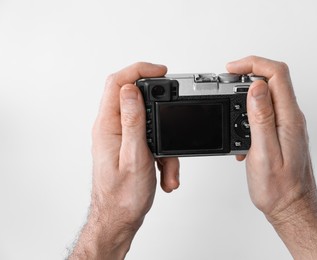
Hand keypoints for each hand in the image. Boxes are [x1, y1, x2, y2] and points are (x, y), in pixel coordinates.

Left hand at [69, 62, 179, 258]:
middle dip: (161, 112)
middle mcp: (111, 128)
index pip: (118, 83)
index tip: (161, 71)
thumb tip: (131, 89)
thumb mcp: (134, 156)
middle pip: (136, 99)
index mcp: (107, 126)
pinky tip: (165, 173)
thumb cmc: (123, 196)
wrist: (119, 219)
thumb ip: (133, 121)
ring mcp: (121, 137)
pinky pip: (151, 140)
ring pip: (149, 124)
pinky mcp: (130, 147)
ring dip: (165, 145)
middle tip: (174, 116)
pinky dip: (163, 155)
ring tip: (168, 168)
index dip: (139, 70)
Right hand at [228, 56, 316, 220]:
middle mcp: (292, 118)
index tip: (232, 68)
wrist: (291, 206)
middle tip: (227, 83)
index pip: (277, 74)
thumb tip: (257, 87)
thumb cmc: (279, 187)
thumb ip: (261, 118)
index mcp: (289, 119)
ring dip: (246, 95)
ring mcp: (288, 124)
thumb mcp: (264, 152)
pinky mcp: (282, 132)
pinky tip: (240, 129)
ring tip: (230, 107)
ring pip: (268, 95)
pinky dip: (249, 112)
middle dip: (247, 74)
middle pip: (273, 79)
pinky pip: (266, 111)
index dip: (253, 64)